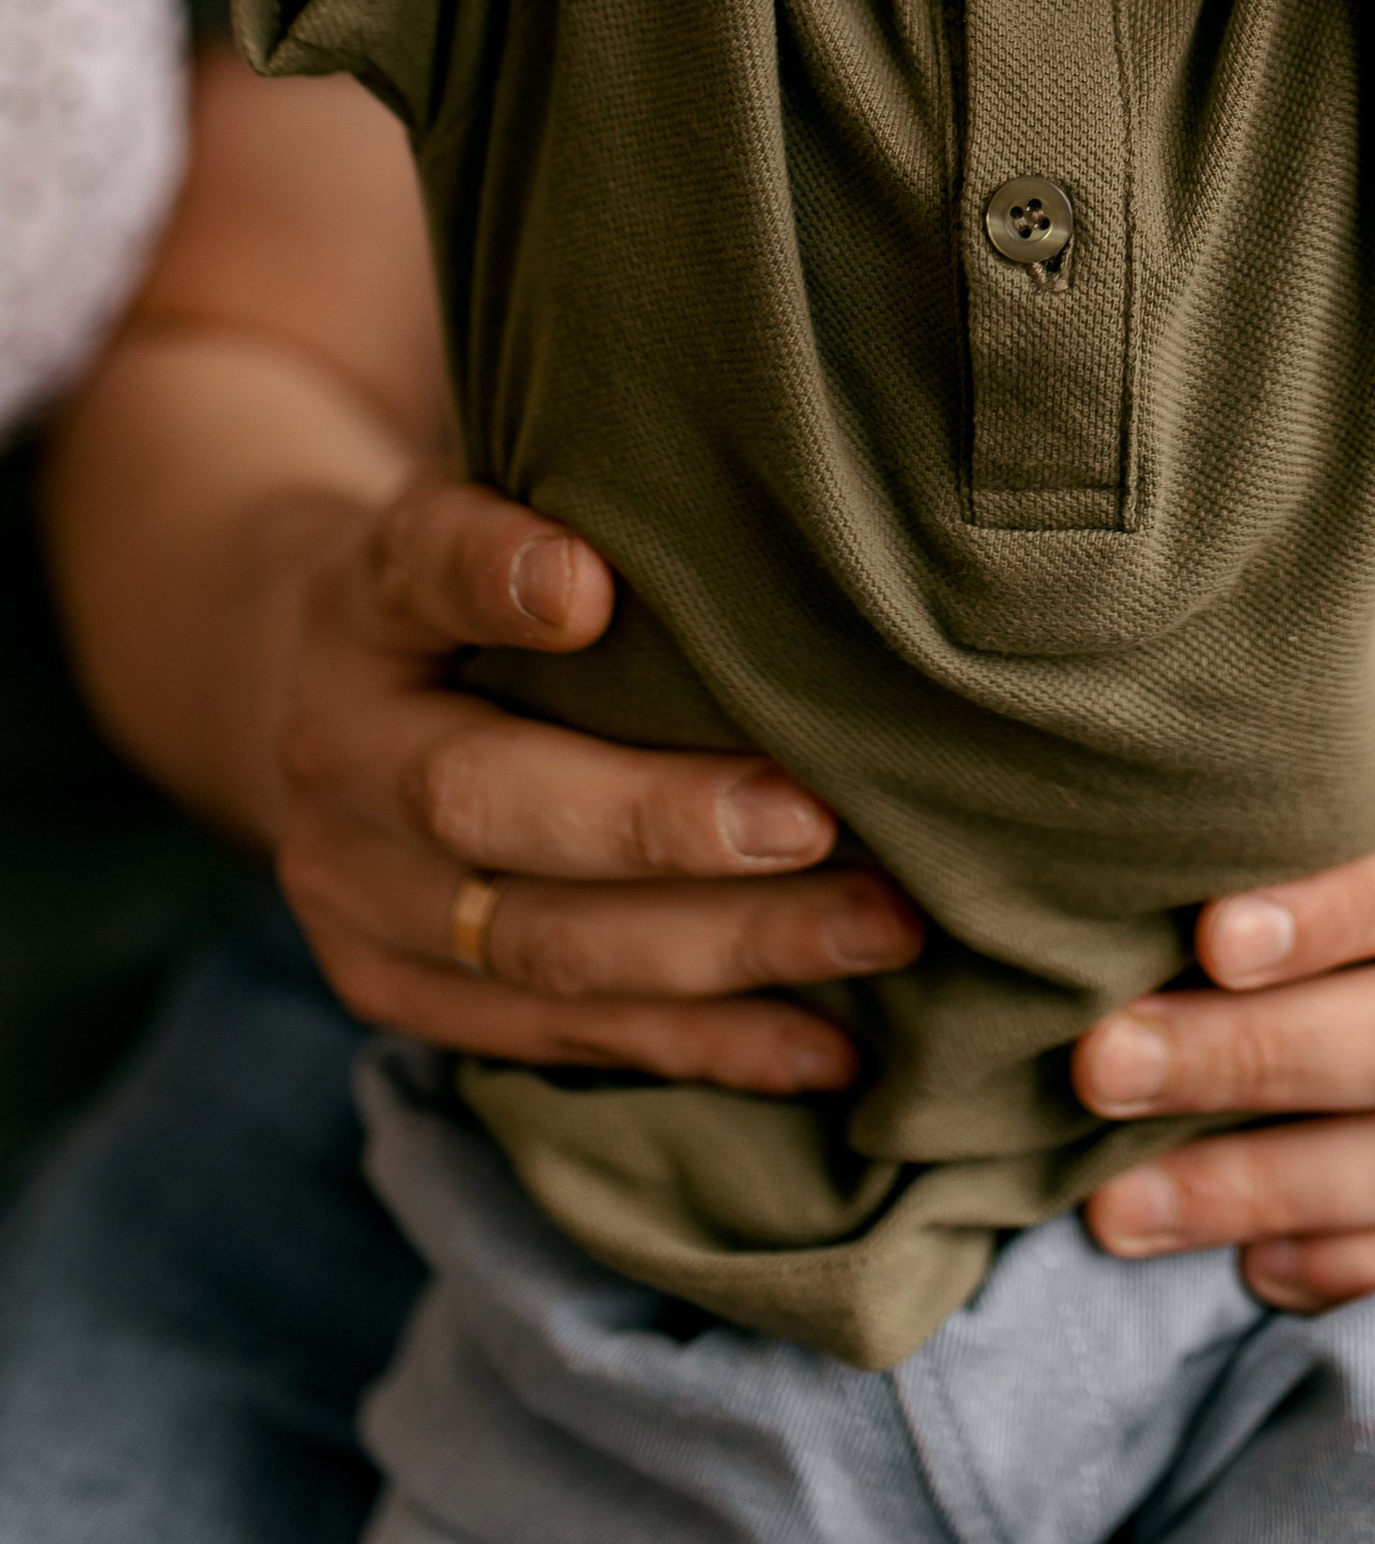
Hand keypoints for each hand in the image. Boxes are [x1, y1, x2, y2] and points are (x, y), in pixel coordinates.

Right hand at [273, 471, 919, 1089]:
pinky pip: (556, 1035)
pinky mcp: (397, 993)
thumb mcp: (505, 502)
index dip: (498, 579)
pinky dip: (701, 1046)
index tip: (594, 588)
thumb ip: (589, 497)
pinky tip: (826, 1045)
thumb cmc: (486, 585)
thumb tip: (756, 517)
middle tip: (815, 819)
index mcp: (366, 602)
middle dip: (658, 825)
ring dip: (722, 949)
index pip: (420, 570)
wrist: (327, 694)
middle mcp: (340, 753)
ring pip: (537, 945)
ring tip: (878, 930)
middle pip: (481, 801)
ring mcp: (355, 894)